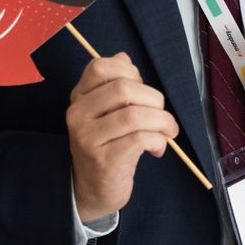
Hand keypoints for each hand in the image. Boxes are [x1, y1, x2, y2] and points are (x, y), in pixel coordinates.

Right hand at [67, 53, 178, 222]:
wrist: (93, 188)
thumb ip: (117, 84)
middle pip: (124, 89)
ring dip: (162, 122)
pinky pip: (140, 138)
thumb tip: (124, 56)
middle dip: (154, 99)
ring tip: (167, 132)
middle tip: (163, 116)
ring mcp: (87, 138)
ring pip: (135, 115)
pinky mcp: (103, 159)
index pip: (101, 67)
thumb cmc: (109, 145)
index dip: (130, 72)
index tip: (143, 91)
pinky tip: (157, 149)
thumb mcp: (108, 113)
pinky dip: (158, 141)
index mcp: (80, 97)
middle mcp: (78, 114)